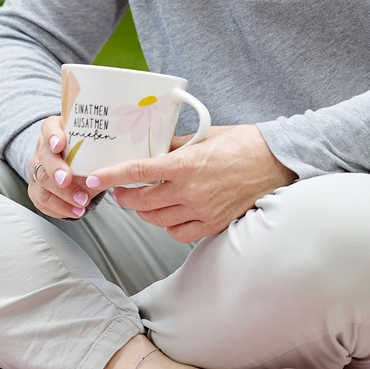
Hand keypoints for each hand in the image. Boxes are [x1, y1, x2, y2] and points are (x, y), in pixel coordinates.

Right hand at [27, 115, 90, 220]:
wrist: (77, 170)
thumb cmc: (88, 154)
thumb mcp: (95, 149)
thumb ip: (100, 153)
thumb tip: (114, 168)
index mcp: (57, 131)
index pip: (49, 127)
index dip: (52, 135)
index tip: (59, 145)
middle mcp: (44, 148)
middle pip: (44, 156)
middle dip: (56, 169)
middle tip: (67, 180)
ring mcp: (38, 168)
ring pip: (41, 179)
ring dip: (62, 193)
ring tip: (82, 201)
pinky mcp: (36, 188)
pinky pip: (42, 199)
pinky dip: (60, 207)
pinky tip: (75, 211)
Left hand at [84, 125, 295, 242]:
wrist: (276, 162)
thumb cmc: (244, 143)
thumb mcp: (206, 135)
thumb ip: (176, 144)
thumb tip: (153, 147)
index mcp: (185, 163)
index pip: (137, 171)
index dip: (110, 176)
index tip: (92, 178)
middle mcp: (190, 190)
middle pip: (141, 201)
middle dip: (124, 196)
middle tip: (119, 190)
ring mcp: (202, 210)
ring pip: (157, 219)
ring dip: (145, 211)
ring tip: (144, 200)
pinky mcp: (213, 224)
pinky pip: (179, 233)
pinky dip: (168, 226)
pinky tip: (169, 214)